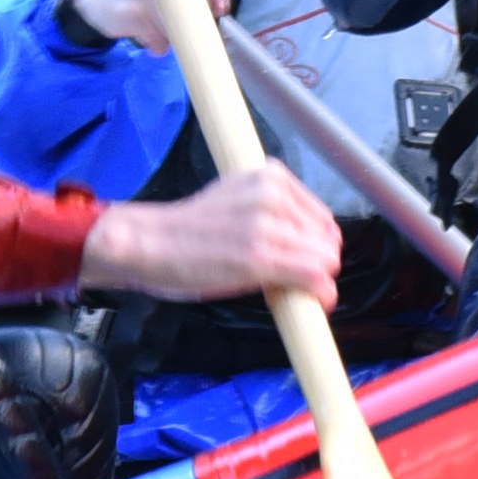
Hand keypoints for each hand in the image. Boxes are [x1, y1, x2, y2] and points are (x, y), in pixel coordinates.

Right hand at [68, 0, 235, 51]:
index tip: (220, 5)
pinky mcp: (130, 15)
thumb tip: (221, 0)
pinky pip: (160, 40)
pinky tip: (148, 34)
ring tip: (161, 24)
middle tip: (196, 21)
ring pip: (179, 25)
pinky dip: (159, 44)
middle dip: (202, 17)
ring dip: (175, 33)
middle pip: (196, 2)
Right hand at [84, 159, 341, 308]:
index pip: (322, 218)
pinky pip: (314, 278)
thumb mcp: (237, 199)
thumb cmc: (188, 229)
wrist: (149, 242)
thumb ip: (274, 212)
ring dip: (316, 283)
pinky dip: (319, 295)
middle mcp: (273, 194)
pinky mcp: (259, 256)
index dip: (315, 247)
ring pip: (326, 260)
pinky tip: (309, 303)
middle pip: (328, 240)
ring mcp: (267, 224)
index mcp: (270, 175)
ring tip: (288, 291)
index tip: (300, 263)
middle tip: (291, 282)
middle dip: (318, 265)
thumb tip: (309, 243)